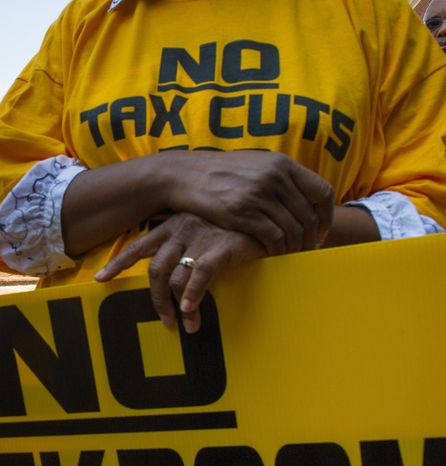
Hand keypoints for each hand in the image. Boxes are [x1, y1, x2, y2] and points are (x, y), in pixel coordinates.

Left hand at [95, 213, 266, 332]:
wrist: (270, 214)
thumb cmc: (234, 226)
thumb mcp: (202, 230)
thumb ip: (185, 247)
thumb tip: (173, 279)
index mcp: (171, 226)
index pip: (138, 246)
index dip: (118, 264)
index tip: (100, 279)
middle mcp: (180, 230)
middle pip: (155, 271)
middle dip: (157, 300)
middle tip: (166, 321)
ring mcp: (199, 237)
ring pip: (175, 277)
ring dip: (179, 307)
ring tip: (189, 325)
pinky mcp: (221, 247)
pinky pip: (200, 275)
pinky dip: (194, 295)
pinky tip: (194, 310)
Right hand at [162, 151, 334, 255]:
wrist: (183, 174)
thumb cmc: (218, 173)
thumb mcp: (253, 164)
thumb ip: (278, 176)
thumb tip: (299, 194)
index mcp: (282, 163)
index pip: (321, 191)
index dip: (327, 215)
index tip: (322, 230)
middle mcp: (275, 177)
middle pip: (309, 215)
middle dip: (312, 237)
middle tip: (308, 251)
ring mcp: (259, 195)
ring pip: (293, 229)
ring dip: (295, 247)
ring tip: (291, 256)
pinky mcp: (243, 213)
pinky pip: (273, 238)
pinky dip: (278, 250)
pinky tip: (273, 255)